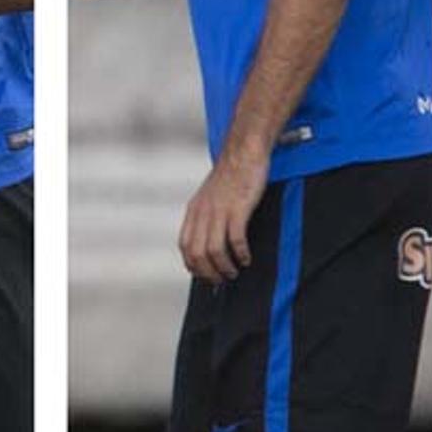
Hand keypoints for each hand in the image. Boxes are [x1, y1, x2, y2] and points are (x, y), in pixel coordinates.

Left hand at [177, 150, 268, 282]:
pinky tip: (246, 258)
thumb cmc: (231, 174)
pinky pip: (235, 240)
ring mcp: (219, 211)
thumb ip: (205, 216)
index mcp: (194, 210)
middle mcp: (203, 213)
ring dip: (224, 267)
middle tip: (222, 280)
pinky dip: (240, 254)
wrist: (243, 151)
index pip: (185, 247)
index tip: (206, 275)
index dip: (194, 266)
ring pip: (214, 251)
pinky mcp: (237, 209)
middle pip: (197, 254)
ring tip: (234, 272)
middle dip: (209, 273)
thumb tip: (207, 240)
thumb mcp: (209, 196)